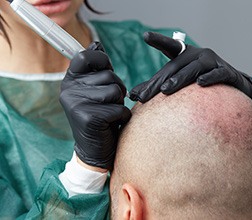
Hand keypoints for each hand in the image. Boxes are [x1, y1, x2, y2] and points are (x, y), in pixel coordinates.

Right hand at [60, 42, 130, 169]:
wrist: (94, 150)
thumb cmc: (99, 117)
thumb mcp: (95, 90)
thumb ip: (96, 69)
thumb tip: (97, 44)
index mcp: (70, 81)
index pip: (86, 56)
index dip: (102, 61)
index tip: (106, 71)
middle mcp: (69, 90)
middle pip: (109, 75)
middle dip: (117, 89)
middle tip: (109, 104)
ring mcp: (77, 104)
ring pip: (115, 91)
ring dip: (120, 104)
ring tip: (110, 114)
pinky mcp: (89, 118)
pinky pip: (119, 109)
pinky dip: (122, 117)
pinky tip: (111, 125)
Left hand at [129, 32, 251, 105]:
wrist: (235, 84)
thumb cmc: (203, 81)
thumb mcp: (181, 80)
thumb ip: (159, 85)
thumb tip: (133, 95)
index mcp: (186, 55)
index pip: (170, 47)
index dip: (159, 41)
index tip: (145, 36)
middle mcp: (198, 55)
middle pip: (175, 66)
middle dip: (159, 81)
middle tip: (144, 95)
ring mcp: (213, 62)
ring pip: (194, 69)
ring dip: (180, 79)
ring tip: (166, 90)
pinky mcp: (227, 72)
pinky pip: (217, 74)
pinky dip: (210, 77)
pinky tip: (200, 83)